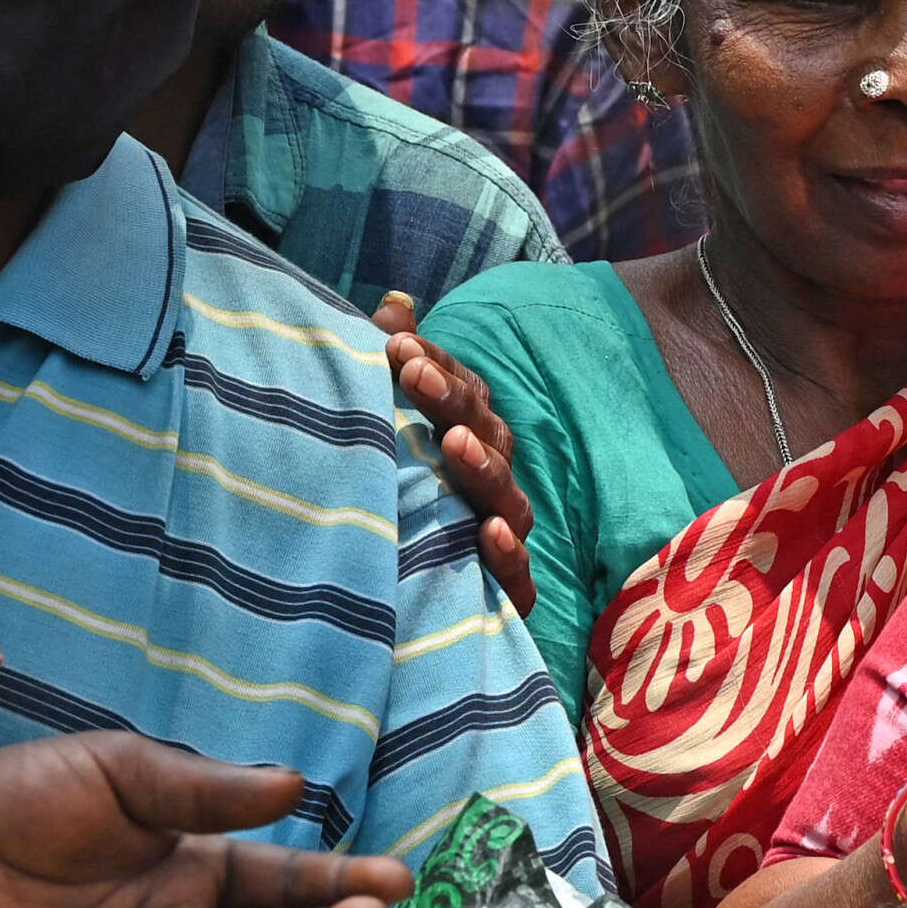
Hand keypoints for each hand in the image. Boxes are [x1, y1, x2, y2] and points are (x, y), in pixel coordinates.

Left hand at [377, 292, 532, 616]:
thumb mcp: (390, 428)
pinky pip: (516, 574)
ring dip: (480, 467)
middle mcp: (491, 482)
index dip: (435, 366)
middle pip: (485, 435)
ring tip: (453, 443)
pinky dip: (506, 553)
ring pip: (504, 498)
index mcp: (469, 440)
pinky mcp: (503, 592)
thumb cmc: (402, 502)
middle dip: (451, 401)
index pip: (463, 394)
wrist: (406, 605)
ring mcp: (501, 535)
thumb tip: (396, 302)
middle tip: (412, 372)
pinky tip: (487, 532)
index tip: (396, 346)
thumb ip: (397, 363)